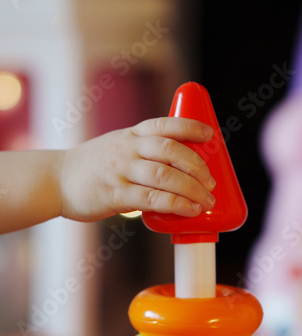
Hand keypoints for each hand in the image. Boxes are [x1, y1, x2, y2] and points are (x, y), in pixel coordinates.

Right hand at [60, 117, 215, 221]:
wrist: (57, 180)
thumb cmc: (93, 165)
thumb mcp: (117, 145)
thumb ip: (144, 150)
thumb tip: (180, 164)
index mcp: (130, 134)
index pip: (165, 124)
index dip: (191, 127)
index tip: (210, 135)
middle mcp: (127, 149)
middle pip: (171, 150)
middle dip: (197, 166)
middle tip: (211, 182)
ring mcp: (121, 171)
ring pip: (164, 175)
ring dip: (192, 188)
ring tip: (207, 200)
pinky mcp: (115, 195)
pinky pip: (152, 198)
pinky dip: (175, 204)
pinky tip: (189, 210)